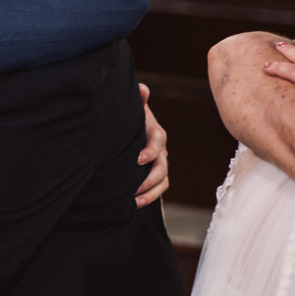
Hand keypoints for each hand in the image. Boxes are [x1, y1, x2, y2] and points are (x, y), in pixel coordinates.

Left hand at [136, 83, 169, 206]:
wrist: (132, 132)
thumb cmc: (132, 120)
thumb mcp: (134, 109)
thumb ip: (139, 100)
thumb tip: (142, 89)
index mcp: (156, 134)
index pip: (158, 142)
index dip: (151, 151)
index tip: (138, 159)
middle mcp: (161, 152)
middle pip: (162, 168)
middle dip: (150, 179)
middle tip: (134, 188)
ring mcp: (159, 166)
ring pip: (162, 182)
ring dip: (150, 194)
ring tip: (134, 201)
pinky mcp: (154, 177)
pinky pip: (158, 190)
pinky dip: (150, 199)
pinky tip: (136, 206)